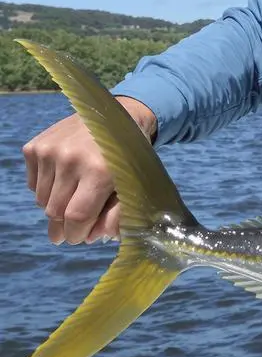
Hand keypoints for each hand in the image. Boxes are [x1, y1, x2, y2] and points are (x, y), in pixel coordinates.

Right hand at [22, 96, 155, 244]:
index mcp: (99, 171)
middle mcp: (70, 159)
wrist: (114, 117)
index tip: (77, 239)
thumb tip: (93, 237)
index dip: (75, 234)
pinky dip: (46, 189)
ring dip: (55, 206)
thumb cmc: (127, 158)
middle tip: (73, 229)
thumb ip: (117, 215)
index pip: (76, 217)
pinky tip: (64, 181)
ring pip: (41, 200)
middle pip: (55, 211)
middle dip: (64, 226)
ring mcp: (49, 151)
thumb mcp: (133, 185)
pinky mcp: (34, 146)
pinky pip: (33, 183)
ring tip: (73, 200)